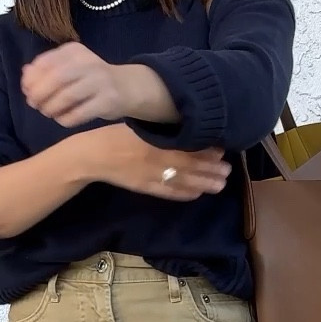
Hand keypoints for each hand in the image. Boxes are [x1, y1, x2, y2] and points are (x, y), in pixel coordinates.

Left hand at [21, 43, 125, 124]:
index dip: (32, 79)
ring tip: (47, 112)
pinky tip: (62, 119)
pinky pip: (80, 113)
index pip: (46, 62)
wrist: (126, 87)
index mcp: (74, 51)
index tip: (27, 90)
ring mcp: (100, 81)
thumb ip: (47, 69)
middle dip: (40, 94)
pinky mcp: (107, 101)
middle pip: (56, 78)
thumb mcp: (69, 66)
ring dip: (51, 108)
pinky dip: (65, 119)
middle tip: (34, 104)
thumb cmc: (90, 78)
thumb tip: (26, 74)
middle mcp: (88, 62)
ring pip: (67, 96)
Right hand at [83, 125, 230, 200]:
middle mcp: (157, 160)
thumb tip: (186, 128)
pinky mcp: (146, 188)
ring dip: (205, 184)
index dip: (207, 151)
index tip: (221, 150)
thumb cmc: (115, 135)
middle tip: (228, 170)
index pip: (189, 148)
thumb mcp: (139, 126)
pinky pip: (170, 193)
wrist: (92, 156)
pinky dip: (186, 194)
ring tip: (220, 184)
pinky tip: (198, 193)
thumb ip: (161, 129)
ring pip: (184, 182)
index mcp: (156, 142)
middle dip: (212, 170)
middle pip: (191, 167)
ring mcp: (152, 177)